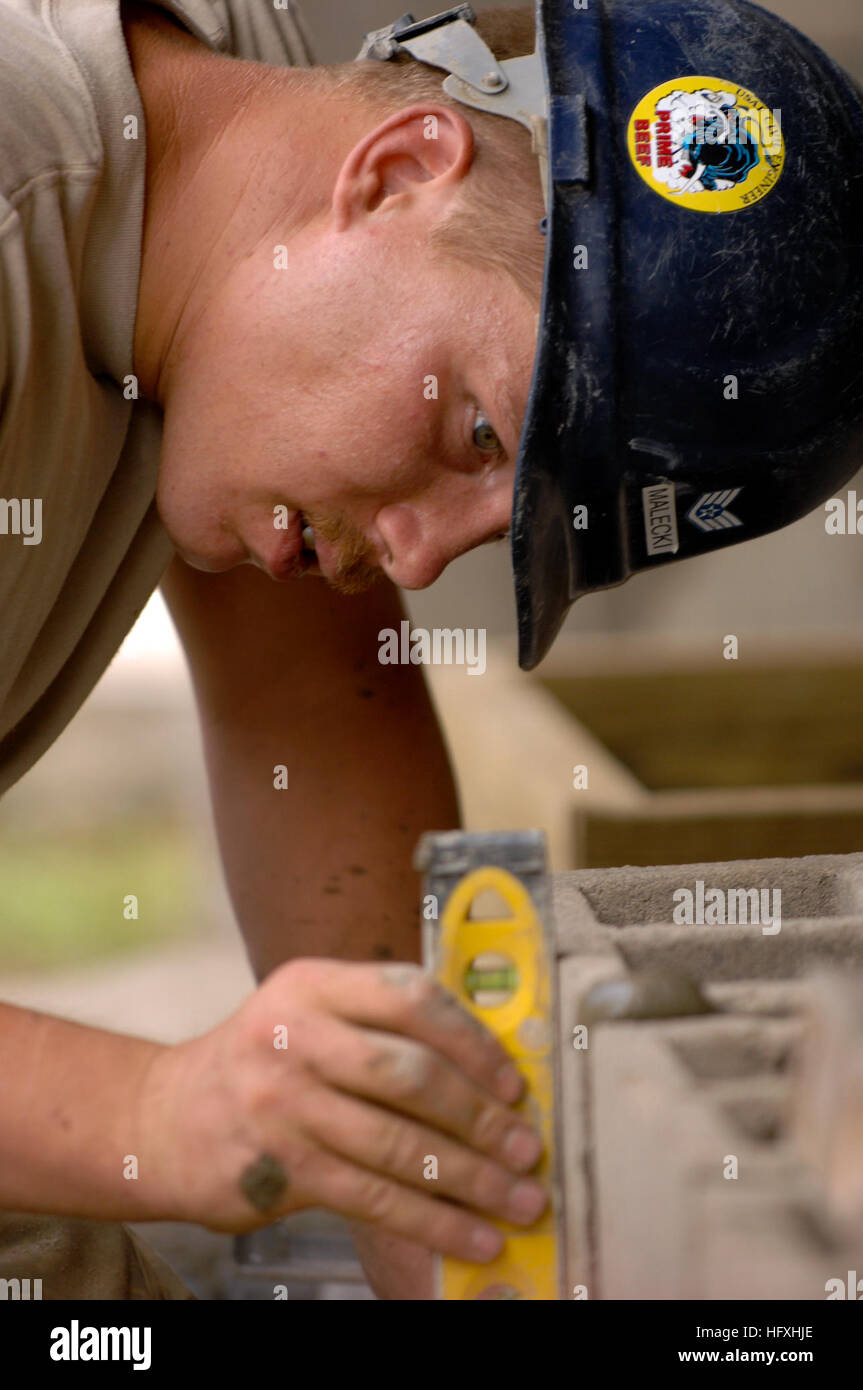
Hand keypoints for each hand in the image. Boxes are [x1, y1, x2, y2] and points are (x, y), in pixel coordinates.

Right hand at [138, 959, 546, 1261]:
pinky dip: (432, 1220)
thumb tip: (490, 1074)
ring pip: (398, 1145)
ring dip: (471, 1179)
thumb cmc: (264, 1063)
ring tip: (520, 1199)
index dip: (473, 1040)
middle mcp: (293, 1036)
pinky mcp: (278, 1168)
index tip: (513, 1082)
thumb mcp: (308, 1015)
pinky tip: (472, 1236)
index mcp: (312, 984)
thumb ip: (379, 1025)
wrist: (164, 1120)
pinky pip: (373, 1197)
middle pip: (410, 1074)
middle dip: (480, 1118)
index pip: (410, 996)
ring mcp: (282, 1104)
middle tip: (527, 1149)